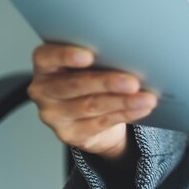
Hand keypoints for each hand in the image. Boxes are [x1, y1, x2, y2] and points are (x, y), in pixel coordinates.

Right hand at [28, 44, 157, 160]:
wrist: (89, 114)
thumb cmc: (90, 77)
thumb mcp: (90, 63)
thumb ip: (100, 57)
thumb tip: (130, 54)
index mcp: (45, 65)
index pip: (47, 57)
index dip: (66, 55)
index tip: (88, 56)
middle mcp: (43, 90)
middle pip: (75, 84)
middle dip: (107, 83)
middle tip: (132, 82)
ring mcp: (54, 114)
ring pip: (91, 106)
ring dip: (122, 102)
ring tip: (145, 98)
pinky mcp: (69, 133)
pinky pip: (101, 123)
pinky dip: (125, 114)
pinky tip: (140, 108)